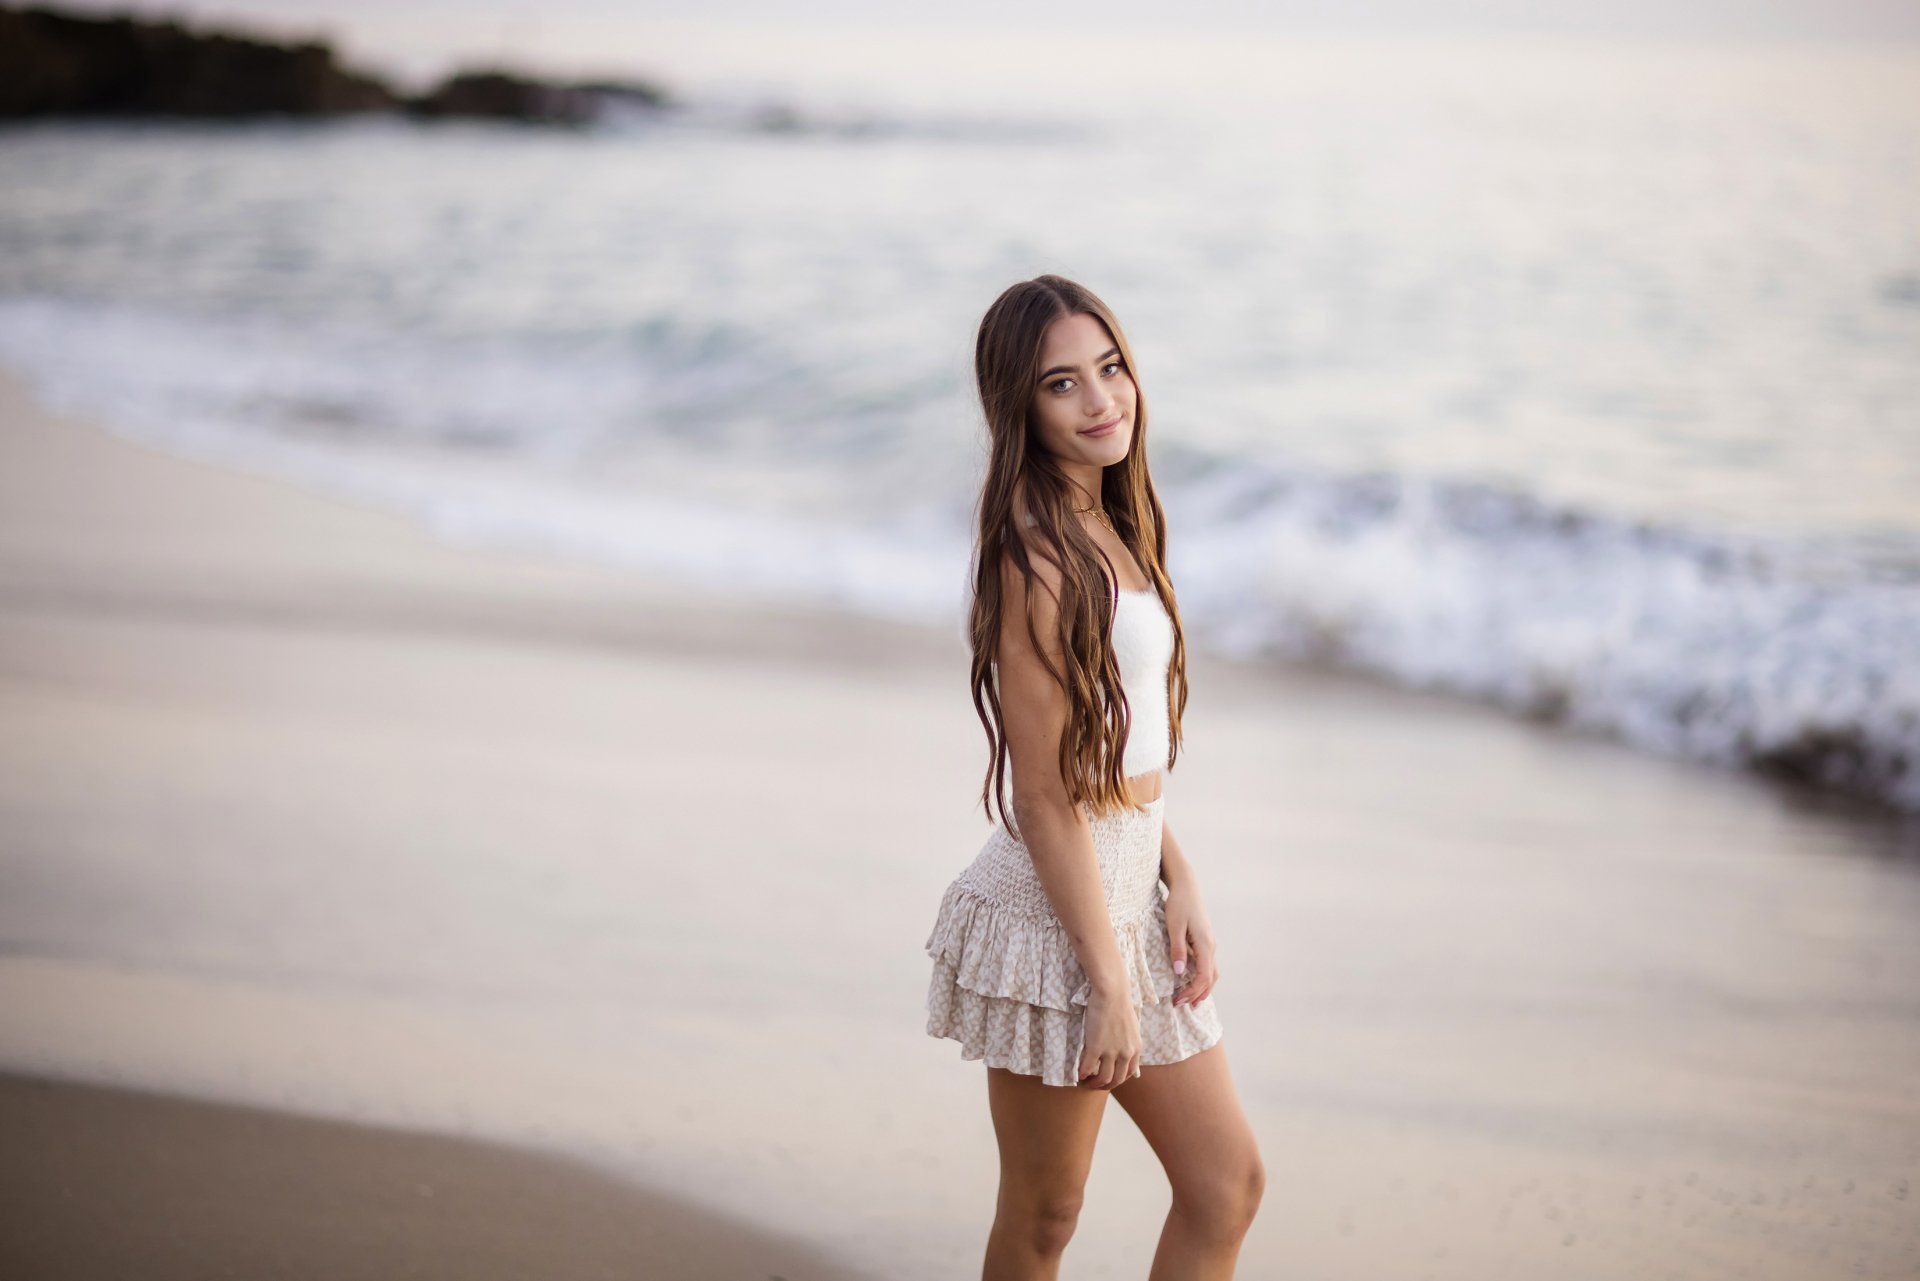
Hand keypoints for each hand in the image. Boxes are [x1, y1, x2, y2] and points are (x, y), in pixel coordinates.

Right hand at [1077, 985, 1141, 1089]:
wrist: (1112, 993)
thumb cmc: (1121, 1004)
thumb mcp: (1132, 1028)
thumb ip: (1130, 1042)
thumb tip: (1123, 1052)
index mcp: (1136, 1048)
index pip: (1130, 1073)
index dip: (1119, 1079)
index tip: (1110, 1079)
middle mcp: (1126, 1053)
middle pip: (1117, 1079)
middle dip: (1106, 1086)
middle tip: (1096, 1085)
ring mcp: (1111, 1051)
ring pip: (1104, 1077)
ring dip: (1095, 1083)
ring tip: (1087, 1082)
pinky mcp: (1096, 1047)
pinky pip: (1088, 1067)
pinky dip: (1082, 1073)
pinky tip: (1079, 1074)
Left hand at [1164, 881, 1219, 1006]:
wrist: (1186, 886)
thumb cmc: (1179, 904)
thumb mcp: (1174, 926)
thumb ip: (1177, 949)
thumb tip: (1179, 972)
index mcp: (1205, 944)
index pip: (1203, 976)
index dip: (1191, 991)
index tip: (1178, 1000)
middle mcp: (1211, 946)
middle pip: (1210, 978)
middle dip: (1197, 994)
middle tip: (1181, 1005)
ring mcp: (1209, 944)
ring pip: (1211, 972)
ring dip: (1202, 988)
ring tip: (1191, 1001)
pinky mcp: (1204, 941)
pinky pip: (1207, 965)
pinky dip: (1203, 978)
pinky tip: (1193, 982)